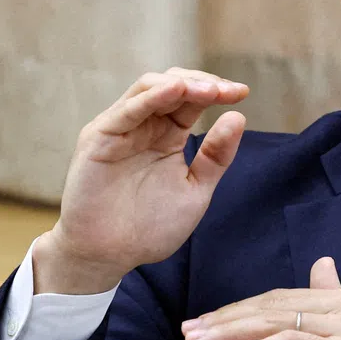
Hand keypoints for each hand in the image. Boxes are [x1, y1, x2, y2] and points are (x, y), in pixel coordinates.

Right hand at [36, 68, 249, 294]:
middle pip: (172, 85)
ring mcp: (120, 129)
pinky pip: (125, 111)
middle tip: (228, 90)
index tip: (242, 92)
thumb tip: (238, 117)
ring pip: (148, 88)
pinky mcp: (98, 139)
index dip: (216, 90)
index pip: (191, 100)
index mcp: (167, 135)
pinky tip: (175, 91)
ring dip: (181, 84)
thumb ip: (215, 157)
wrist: (110, 257)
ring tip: (209, 89)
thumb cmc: (149, 227)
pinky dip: (151, 98)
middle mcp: (143, 126)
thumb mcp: (195, 190)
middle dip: (202, 82)